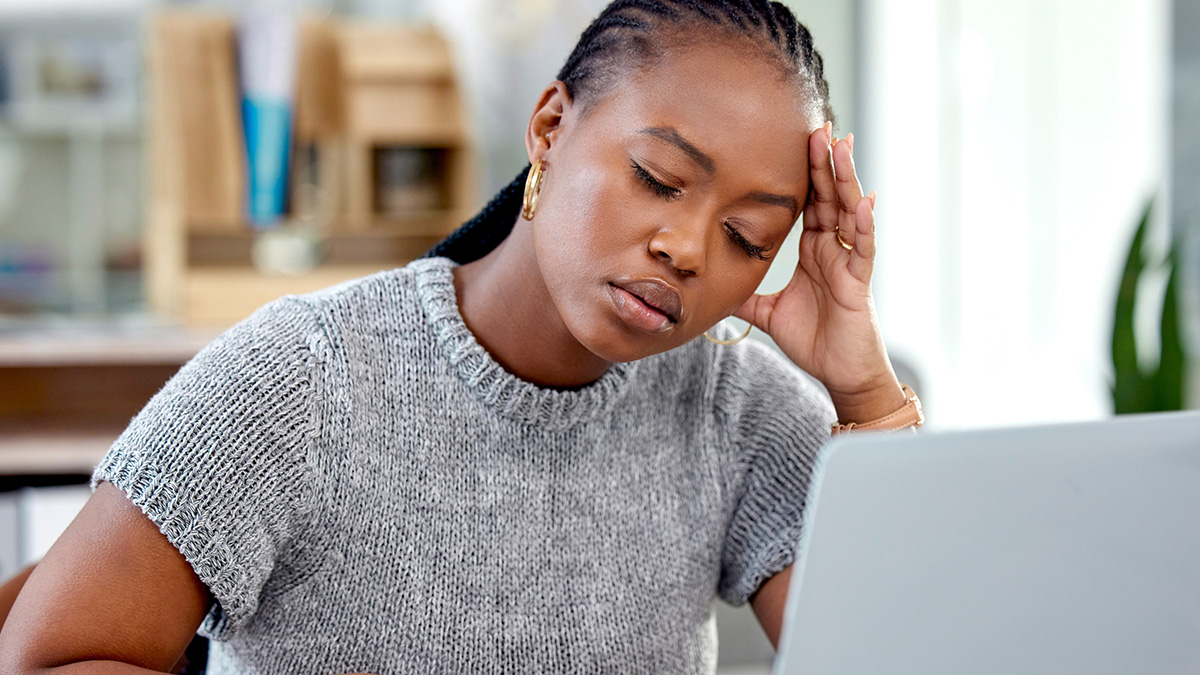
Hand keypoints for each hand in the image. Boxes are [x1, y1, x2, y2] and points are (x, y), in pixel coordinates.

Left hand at [734, 124, 905, 422]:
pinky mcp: (859, 282)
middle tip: (817, 125)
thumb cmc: (814, 341)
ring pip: (850, 211)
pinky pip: (864, 248)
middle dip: (824, 162)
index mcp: (814, 250)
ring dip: (845, 179)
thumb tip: (714, 285)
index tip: (796, 139)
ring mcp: (849, 262)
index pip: (810, 202)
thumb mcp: (768, 312)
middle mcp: (834, 249)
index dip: (804, 173)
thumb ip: (746, 294)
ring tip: (841, 146)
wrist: (838, 374)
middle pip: (829, 196)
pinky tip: (864, 200)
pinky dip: (865, 224)